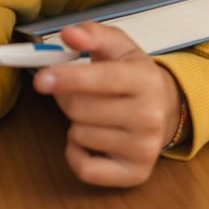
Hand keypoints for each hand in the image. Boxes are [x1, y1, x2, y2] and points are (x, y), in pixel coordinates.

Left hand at [33, 23, 180, 187]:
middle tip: (81, 93)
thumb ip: (92, 35)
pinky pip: (84, 169)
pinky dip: (76, 153)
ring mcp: (144, 148)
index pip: (102, 78)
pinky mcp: (135, 173)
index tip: (42, 79)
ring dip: (76, 124)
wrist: (166, 109)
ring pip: (79, 136)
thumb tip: (69, 34)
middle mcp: (150, 115)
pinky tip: (91, 140)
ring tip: (95, 115)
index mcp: (145, 79)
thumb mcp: (118, 47)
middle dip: (69, 98)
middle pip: (80, 109)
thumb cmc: (134, 76)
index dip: (68, 77)